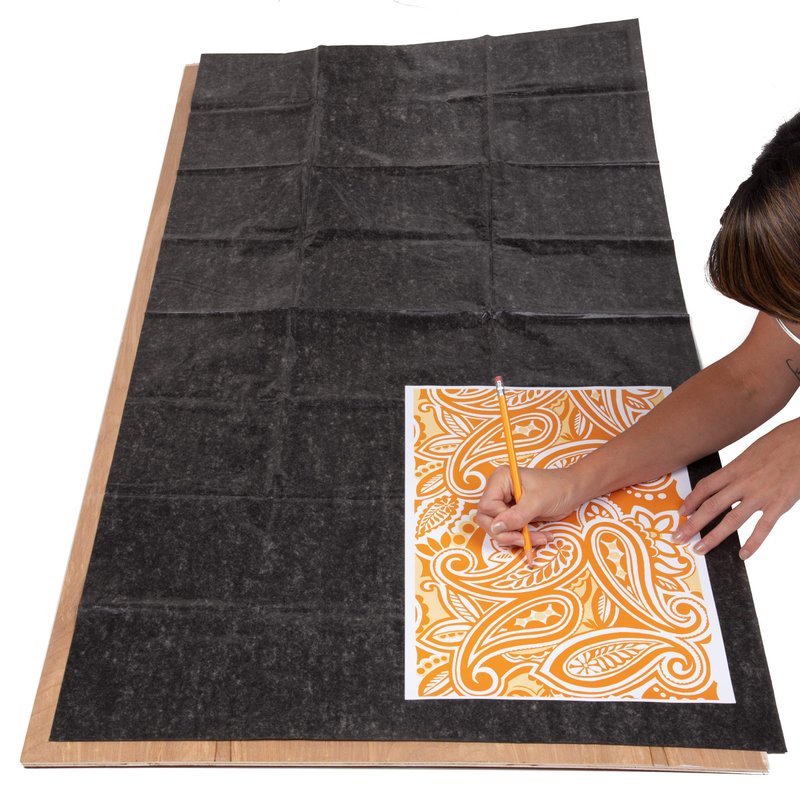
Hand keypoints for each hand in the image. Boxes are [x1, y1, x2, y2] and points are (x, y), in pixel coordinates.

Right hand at [476, 466, 582, 547]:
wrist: (573, 490)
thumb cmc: (557, 488)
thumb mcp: (537, 502)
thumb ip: (516, 516)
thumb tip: (496, 528)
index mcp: (500, 480)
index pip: (486, 506)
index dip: (499, 520)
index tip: (518, 525)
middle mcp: (498, 491)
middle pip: (487, 519)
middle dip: (506, 533)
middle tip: (525, 540)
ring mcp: (505, 503)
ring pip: (498, 528)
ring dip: (517, 538)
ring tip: (540, 538)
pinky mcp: (513, 514)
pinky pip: (509, 531)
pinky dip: (523, 537)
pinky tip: (540, 536)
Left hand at [672, 419, 799, 558]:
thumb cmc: (777, 445)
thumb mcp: (749, 454)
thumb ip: (736, 471)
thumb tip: (722, 485)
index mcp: (734, 469)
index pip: (705, 488)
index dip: (690, 501)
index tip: (681, 513)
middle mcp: (743, 483)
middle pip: (711, 507)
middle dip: (692, 524)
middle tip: (678, 537)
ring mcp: (761, 495)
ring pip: (732, 520)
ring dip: (714, 537)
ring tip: (700, 549)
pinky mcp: (779, 504)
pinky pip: (763, 527)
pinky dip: (753, 543)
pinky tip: (743, 554)